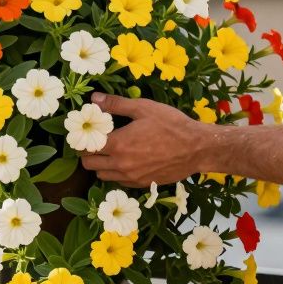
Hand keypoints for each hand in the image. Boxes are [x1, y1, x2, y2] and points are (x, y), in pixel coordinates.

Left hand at [79, 93, 208, 187]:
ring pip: (102, 175)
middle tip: (98, 141)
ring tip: (112, 150)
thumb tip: (94, 99)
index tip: (88, 131)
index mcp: (118, 145)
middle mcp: (121, 165)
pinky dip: (117, 172)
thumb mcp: (143, 108)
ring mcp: (131, 177)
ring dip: (102, 164)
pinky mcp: (142, 184)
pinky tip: (127, 159)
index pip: (86, 147)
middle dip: (89, 152)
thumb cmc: (172, 125)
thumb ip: (116, 104)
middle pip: (89, 165)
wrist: (198, 148)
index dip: (84, 138)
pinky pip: (119, 181)